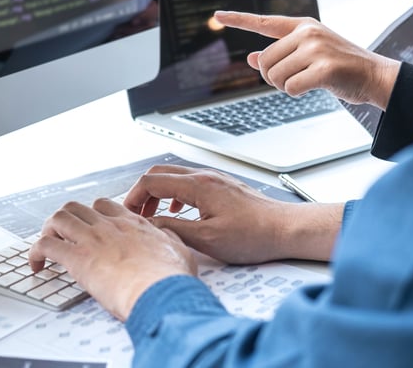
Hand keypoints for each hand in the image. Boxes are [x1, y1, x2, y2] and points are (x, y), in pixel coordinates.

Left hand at [28, 199, 195, 320]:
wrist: (161, 290)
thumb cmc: (171, 277)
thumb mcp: (180, 250)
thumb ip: (170, 239)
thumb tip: (168, 235)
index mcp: (131, 224)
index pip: (104, 205)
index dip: (92, 213)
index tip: (88, 226)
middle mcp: (109, 226)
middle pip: (76, 207)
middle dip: (65, 219)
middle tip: (62, 235)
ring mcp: (92, 240)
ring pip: (58, 219)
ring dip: (48, 231)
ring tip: (46, 247)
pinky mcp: (78, 259)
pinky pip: (46, 246)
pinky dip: (35, 253)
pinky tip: (36, 264)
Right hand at [123, 165, 343, 264]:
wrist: (286, 229)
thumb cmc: (253, 235)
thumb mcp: (207, 239)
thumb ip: (174, 230)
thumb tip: (149, 226)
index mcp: (197, 186)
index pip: (151, 181)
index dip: (133, 197)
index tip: (126, 214)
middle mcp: (204, 176)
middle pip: (160, 173)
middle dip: (142, 193)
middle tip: (135, 215)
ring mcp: (215, 179)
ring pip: (175, 177)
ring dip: (158, 194)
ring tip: (153, 216)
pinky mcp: (222, 187)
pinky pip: (189, 183)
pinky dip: (174, 195)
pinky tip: (178, 213)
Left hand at [214, 11, 401, 108]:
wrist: (374, 76)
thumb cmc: (340, 67)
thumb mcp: (309, 54)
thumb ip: (281, 54)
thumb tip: (250, 58)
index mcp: (303, 26)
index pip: (264, 22)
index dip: (239, 19)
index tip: (218, 15)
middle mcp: (307, 33)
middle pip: (264, 61)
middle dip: (273, 77)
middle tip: (296, 78)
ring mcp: (316, 48)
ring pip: (274, 76)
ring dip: (284, 87)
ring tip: (307, 81)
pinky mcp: (324, 67)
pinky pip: (290, 88)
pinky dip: (296, 93)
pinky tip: (314, 87)